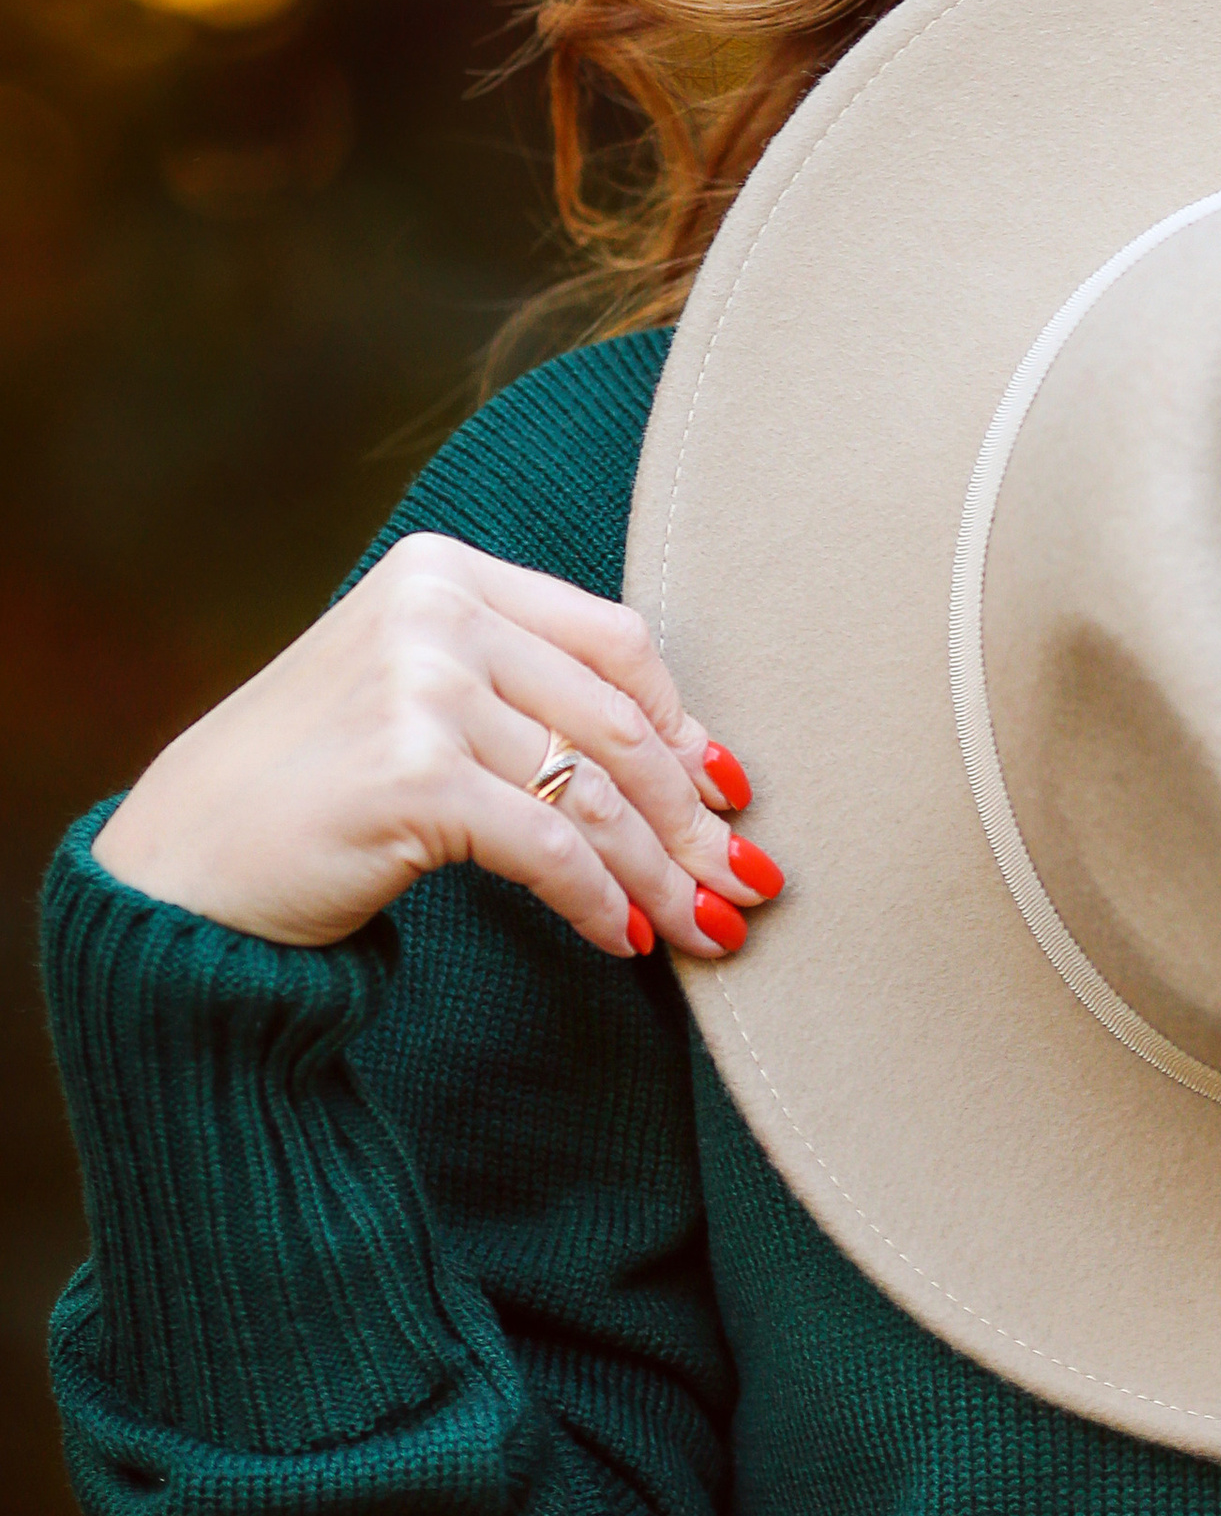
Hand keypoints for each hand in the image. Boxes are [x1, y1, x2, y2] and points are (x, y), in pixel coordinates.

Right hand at [92, 535, 781, 964]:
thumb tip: (690, 758)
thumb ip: (523, 690)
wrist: (181, 869)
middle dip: (690, 813)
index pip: (612, 639)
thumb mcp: (414, 695)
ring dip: (660, 872)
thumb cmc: (311, 790)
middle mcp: (437, 611)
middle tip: (745, 883)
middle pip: (615, 719)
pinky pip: (548, 847)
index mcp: (445, 571)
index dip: (684, 720)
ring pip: (591, 791)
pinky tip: (625, 944)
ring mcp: (421, 687)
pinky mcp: (412, 776)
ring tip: (706, 931)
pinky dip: (599, 901)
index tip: (731, 789)